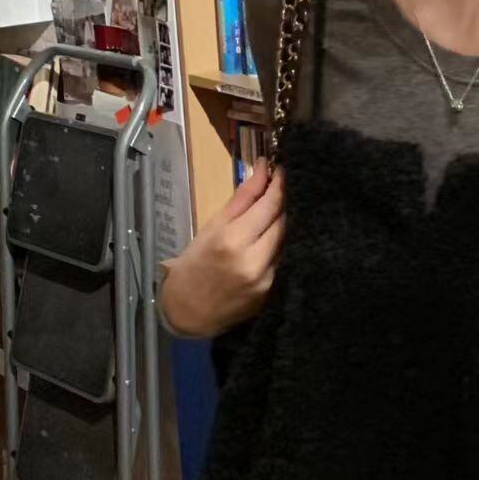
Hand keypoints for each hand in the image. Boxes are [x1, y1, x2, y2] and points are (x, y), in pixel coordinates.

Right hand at [159, 161, 284, 338]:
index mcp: (232, 240)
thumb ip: (242, 198)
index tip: (283, 170)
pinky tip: (280, 236)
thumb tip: (264, 168)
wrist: (189, 311)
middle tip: (285, 186)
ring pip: (289, 240)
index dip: (280, 185)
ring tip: (283, 209)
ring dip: (288, 222)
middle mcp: (254, 260)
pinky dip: (285, 245)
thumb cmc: (195, 263)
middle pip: (284, 221)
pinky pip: (286, 259)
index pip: (269, 205)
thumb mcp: (212, 227)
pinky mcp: (274, 291)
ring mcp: (268, 278)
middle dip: (286, 201)